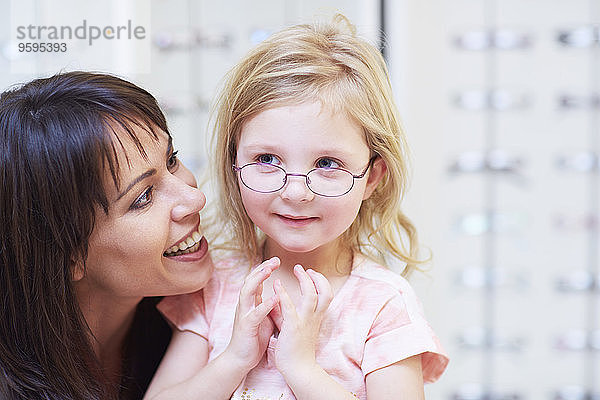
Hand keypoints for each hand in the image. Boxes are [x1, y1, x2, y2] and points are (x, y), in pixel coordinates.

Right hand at [224, 257, 279, 371]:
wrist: (240, 359)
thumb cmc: (254, 338)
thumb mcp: (263, 317)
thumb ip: (268, 304)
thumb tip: (278, 294)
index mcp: (251, 302)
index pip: (256, 280)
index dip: (265, 268)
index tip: (276, 260)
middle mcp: (245, 305)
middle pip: (250, 280)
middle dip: (262, 268)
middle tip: (275, 260)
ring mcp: (244, 315)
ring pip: (247, 292)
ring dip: (258, 280)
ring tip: (270, 270)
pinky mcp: (247, 327)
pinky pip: (255, 313)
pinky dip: (265, 305)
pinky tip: (275, 298)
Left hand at [271, 265, 332, 378]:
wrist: (298, 369)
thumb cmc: (295, 349)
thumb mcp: (294, 325)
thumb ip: (287, 311)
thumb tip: (278, 298)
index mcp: (316, 317)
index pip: (326, 295)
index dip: (321, 282)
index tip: (312, 273)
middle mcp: (314, 317)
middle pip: (324, 292)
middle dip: (317, 277)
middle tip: (305, 268)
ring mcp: (304, 322)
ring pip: (311, 295)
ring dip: (304, 280)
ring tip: (296, 270)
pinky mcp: (293, 327)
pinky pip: (290, 307)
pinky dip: (284, 294)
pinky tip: (277, 284)